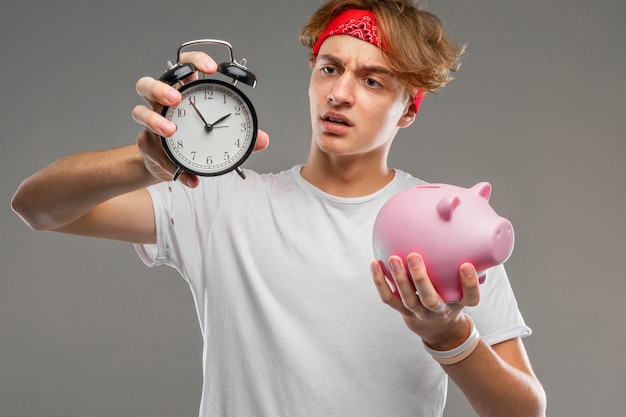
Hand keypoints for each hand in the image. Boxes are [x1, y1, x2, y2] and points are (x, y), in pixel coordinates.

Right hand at [131, 51, 268, 186]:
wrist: (172, 167)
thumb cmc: (197, 142)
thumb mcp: (223, 137)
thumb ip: (243, 137)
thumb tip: (263, 139)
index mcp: (184, 93)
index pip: (184, 67)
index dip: (195, 61)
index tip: (211, 68)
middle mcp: (162, 105)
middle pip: (149, 83)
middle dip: (161, 88)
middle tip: (177, 98)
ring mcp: (151, 123)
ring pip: (139, 111)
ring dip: (154, 120)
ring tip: (170, 130)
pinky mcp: (146, 145)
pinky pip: (153, 152)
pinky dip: (171, 164)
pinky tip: (188, 175)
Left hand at [371, 253, 479, 349]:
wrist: (438, 329)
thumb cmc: (452, 298)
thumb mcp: (464, 289)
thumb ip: (469, 269)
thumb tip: (475, 239)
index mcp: (458, 304)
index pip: (470, 298)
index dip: (470, 284)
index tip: (466, 265)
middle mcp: (437, 310)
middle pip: (430, 299)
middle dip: (421, 278)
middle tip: (413, 256)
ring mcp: (418, 312)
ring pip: (407, 299)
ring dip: (399, 279)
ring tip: (393, 258)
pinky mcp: (401, 310)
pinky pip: (388, 298)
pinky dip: (380, 282)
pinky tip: (374, 264)